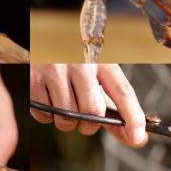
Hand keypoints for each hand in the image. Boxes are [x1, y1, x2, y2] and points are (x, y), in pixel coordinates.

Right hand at [30, 64, 147, 146]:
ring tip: (65, 105)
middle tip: (85, 118)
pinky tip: (50, 100)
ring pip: (67, 119)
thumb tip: (134, 136)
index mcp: (100, 58)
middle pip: (92, 111)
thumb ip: (114, 103)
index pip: (122, 91)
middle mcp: (78, 63)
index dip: (133, 117)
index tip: (137, 136)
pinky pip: (44, 116)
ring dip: (68, 123)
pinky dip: (48, 116)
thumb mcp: (97, 69)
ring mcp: (54, 71)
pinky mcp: (33, 79)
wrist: (42, 34)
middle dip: (90, 125)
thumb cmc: (73, 56)